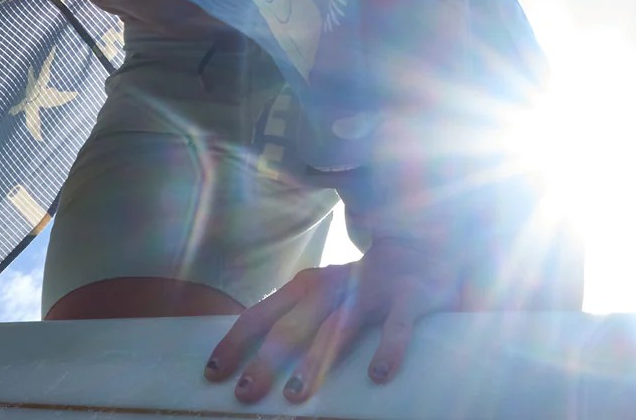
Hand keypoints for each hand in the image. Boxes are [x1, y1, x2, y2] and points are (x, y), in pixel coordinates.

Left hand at [202, 238, 457, 404]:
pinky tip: (377, 375)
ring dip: (315, 361)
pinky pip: (397, 325)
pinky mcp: (409, 296)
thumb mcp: (324, 295)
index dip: (234, 343)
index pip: (260, 315)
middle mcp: (332, 287)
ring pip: (338, 328)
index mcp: (305, 287)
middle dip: (265, 360)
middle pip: (291, 326)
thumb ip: (298, 321)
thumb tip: (258, 363)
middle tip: (245, 393)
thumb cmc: (363, 283)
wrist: (422, 242)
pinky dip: (388, 349)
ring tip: (296, 394)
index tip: (213, 374)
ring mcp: (370, 290)